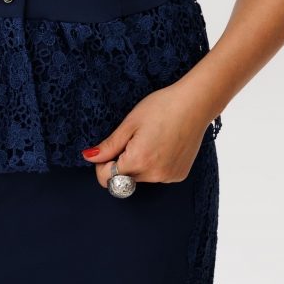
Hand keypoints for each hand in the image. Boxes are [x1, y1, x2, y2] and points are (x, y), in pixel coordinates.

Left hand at [81, 81, 213, 188]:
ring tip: (149, 139)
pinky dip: (154, 165)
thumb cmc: (162, 107)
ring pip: (140, 178)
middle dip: (120, 164)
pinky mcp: (178, 175)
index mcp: (138, 161)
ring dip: (137, 164)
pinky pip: (157, 176)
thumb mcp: (130, 123)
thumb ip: (109, 145)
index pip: (106, 179)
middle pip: (123, 180)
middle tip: (130, 139)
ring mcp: (168, 177)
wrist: (195, 104)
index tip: (108, 149)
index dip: (102, 165)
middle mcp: (154, 175)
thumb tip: (88, 158)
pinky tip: (162, 145)